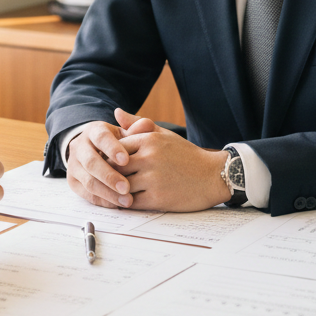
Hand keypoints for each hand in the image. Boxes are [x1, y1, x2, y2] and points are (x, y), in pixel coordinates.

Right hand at [65, 118, 134, 208]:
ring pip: (88, 180)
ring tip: (127, 200)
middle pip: (91, 162)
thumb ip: (137, 129)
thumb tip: (146, 124)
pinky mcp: (73, 181)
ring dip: (108, 192)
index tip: (127, 160)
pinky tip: (117, 204)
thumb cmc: (117, 143)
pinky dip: (103, 200)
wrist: (96, 151)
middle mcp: (79, 146)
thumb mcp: (126, 133)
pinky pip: (86, 194)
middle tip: (127, 187)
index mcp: (93, 131)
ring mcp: (74, 165)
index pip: (101, 138)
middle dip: (109, 176)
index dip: (112, 149)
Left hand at [115, 110, 231, 210]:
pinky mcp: (158, 198)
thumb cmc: (186, 155)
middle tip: (102, 179)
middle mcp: (149, 157)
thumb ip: (138, 124)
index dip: (109, 156)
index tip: (106, 163)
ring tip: (111, 191)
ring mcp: (153, 179)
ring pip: (120, 185)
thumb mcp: (163, 135)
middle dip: (108, 173)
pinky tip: (125, 202)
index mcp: (149, 140)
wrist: (212, 176)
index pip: (115, 147)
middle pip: (114, 167)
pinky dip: (125, 203)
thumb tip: (116, 112)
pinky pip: (131, 202)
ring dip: (115, 190)